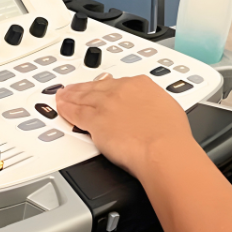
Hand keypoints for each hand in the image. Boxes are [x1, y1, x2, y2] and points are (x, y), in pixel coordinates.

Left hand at [55, 75, 194, 178]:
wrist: (162, 148)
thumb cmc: (170, 134)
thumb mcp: (166, 107)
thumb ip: (152, 104)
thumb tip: (150, 108)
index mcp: (140, 84)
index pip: (117, 83)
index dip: (105, 86)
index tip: (101, 87)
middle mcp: (121, 90)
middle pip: (96, 87)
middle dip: (83, 88)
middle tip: (73, 89)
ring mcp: (106, 104)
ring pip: (83, 97)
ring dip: (70, 96)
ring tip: (62, 96)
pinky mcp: (95, 121)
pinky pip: (75, 113)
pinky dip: (66, 109)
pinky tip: (62, 108)